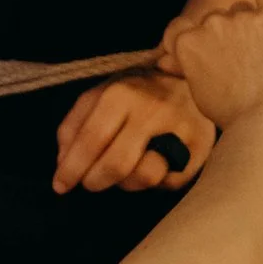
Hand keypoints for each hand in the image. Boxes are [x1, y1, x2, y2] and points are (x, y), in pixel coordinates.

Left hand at [54, 71, 215, 194]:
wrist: (186, 78)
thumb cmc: (134, 92)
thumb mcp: (98, 96)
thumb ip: (74, 127)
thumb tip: (63, 164)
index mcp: (121, 94)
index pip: (91, 140)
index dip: (72, 168)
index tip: (60, 186)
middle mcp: (153, 110)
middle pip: (117, 164)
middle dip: (95, 181)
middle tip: (90, 183)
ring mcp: (181, 128)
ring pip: (146, 177)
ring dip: (126, 183)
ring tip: (123, 171)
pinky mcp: (202, 146)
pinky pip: (170, 182)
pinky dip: (155, 181)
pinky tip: (150, 165)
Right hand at [161, 0, 262, 133]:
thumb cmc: (233, 114)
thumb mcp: (198, 92)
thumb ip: (185, 68)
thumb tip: (163, 60)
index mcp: (187, 42)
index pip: (180, 28)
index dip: (193, 41)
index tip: (207, 55)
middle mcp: (210, 23)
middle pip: (215, 18)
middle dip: (226, 36)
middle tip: (242, 64)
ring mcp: (242, 17)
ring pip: (242, 9)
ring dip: (250, 24)